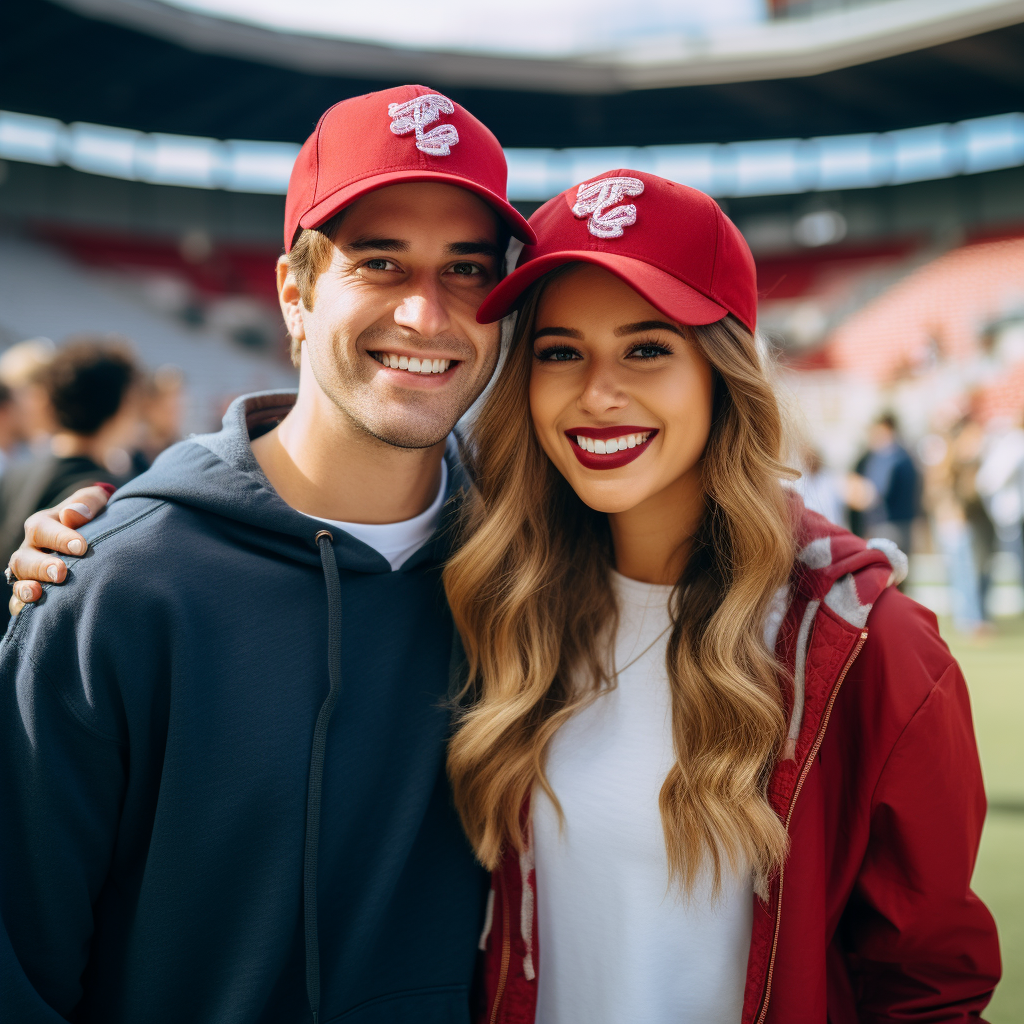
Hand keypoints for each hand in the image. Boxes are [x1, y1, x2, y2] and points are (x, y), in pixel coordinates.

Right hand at [7, 486, 111, 613]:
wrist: (96, 537)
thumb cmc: (94, 517)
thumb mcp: (93, 503)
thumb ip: (87, 502)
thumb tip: (73, 514)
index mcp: (42, 525)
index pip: (42, 529)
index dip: (60, 538)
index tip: (81, 547)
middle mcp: (30, 549)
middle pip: (25, 558)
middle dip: (42, 566)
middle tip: (62, 573)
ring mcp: (28, 572)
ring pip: (18, 580)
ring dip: (26, 588)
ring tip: (38, 593)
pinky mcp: (31, 591)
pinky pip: (19, 602)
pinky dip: (23, 607)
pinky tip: (35, 612)